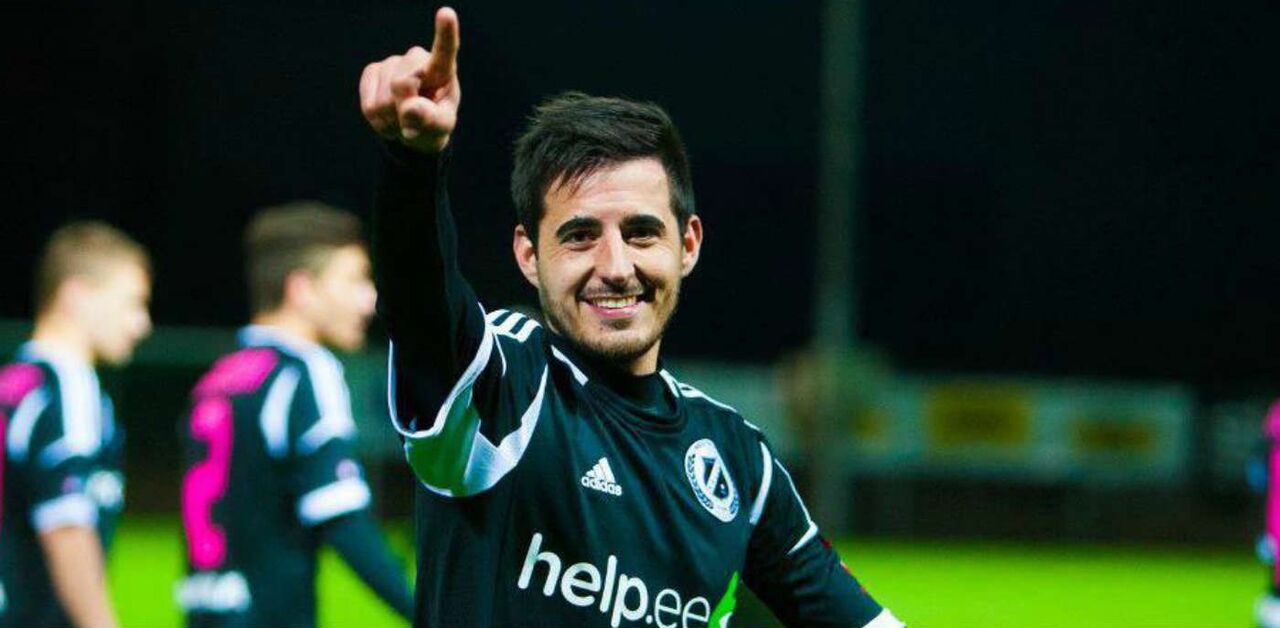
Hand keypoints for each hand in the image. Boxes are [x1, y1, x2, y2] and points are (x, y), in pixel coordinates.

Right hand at [360, 7, 459, 153]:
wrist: (412, 128)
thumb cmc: (433, 124)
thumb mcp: (439, 129)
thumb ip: (429, 120)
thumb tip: (410, 108)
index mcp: (442, 70)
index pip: (444, 51)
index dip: (445, 33)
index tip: (446, 13)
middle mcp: (417, 59)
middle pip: (401, 85)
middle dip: (404, 111)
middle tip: (414, 121)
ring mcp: (393, 63)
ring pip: (383, 101)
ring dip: (391, 119)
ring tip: (402, 118)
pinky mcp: (372, 72)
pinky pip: (369, 105)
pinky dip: (378, 120)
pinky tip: (388, 115)